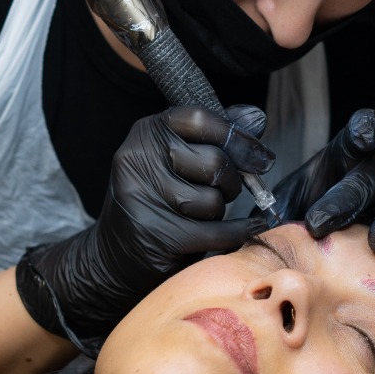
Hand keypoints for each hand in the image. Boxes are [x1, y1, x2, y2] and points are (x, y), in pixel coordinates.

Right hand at [17, 105, 272, 353]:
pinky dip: (238, 233)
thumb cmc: (158, 200)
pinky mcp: (158, 235)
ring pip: (214, 200)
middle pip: (214, 162)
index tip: (260, 156)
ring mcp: (144, 199)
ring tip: (203, 215)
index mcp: (146, 133)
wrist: (114, 257)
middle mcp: (138, 160)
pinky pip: (219, 232)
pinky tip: (244, 230)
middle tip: (228, 191)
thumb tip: (256, 117)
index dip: (238, 136)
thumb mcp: (178, 158)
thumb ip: (216, 135)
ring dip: (220, 211)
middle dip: (233, 181)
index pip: (200, 119)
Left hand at [271, 109, 374, 274]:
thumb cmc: (313, 209)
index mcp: (351, 152)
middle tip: (319, 224)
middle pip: (368, 180)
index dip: (363, 131)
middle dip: (344, 201)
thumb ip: (270, 212)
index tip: (362, 134)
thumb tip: (242, 234)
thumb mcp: (289, 202)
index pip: (360, 133)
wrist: (343, 231)